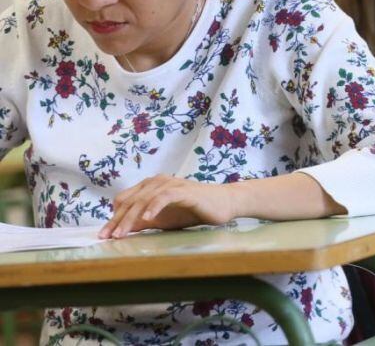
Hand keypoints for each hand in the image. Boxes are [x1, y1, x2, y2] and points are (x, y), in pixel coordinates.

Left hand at [99, 175, 237, 238]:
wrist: (223, 203)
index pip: (124, 200)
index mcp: (150, 187)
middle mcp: (157, 182)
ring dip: (130, 218)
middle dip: (116, 220)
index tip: (105, 235)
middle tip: (106, 238)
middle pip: (130, 201)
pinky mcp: (184, 191)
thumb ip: (143, 222)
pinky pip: (165, 197)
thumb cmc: (193, 210)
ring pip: (143, 200)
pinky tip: (147, 219)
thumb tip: (123, 229)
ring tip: (121, 234)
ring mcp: (171, 184)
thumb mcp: (163, 219)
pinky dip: (154, 207)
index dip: (113, 218)